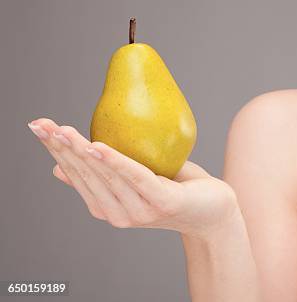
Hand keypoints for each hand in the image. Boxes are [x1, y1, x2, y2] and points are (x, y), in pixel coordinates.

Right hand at [27, 118, 238, 235]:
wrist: (215, 212)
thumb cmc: (176, 189)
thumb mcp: (137, 179)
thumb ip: (105, 174)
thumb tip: (65, 163)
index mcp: (108, 207)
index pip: (76, 176)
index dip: (56, 151)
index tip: (38, 126)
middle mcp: (119, 214)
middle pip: (87, 176)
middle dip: (63, 149)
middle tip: (43, 125)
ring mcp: (141, 211)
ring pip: (107, 177)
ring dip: (83, 152)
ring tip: (65, 132)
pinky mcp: (163, 203)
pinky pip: (136, 178)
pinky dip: (116, 162)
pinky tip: (98, 145)